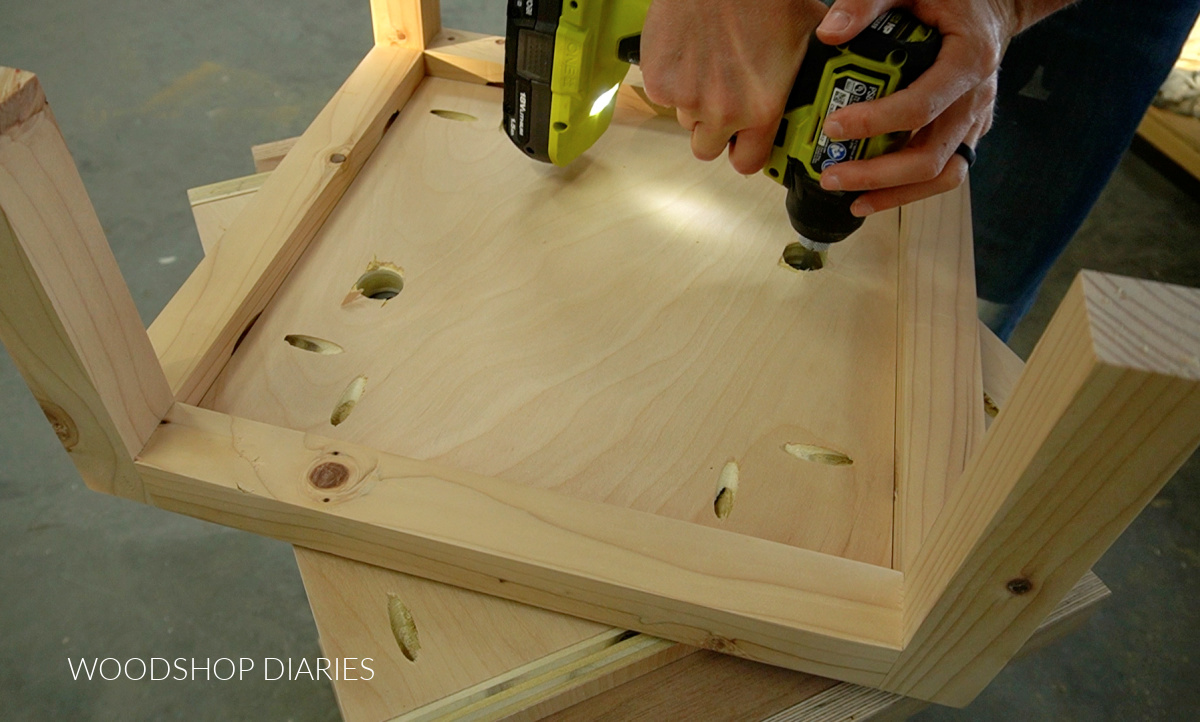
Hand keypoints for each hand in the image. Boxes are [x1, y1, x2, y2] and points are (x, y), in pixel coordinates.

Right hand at [640, 0, 828, 174]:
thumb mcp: (806, 33)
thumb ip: (813, 69)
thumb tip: (828, 85)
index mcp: (761, 108)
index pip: (747, 163)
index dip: (744, 152)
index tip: (744, 142)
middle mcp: (723, 112)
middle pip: (708, 149)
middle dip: (715, 131)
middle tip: (722, 100)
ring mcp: (687, 99)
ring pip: (686, 120)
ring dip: (695, 103)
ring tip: (708, 65)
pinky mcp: (659, 83)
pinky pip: (664, 96)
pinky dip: (673, 80)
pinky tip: (690, 53)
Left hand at [814, 0, 1072, 215]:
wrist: (992, 6)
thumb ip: (869, 3)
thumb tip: (829, 34)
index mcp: (968, 60)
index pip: (921, 105)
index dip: (875, 122)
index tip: (834, 126)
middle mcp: (976, 98)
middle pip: (932, 155)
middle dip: (878, 173)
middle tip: (832, 176)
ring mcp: (975, 120)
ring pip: (943, 174)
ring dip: (895, 194)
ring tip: (851, 200)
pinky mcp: (967, 133)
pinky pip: (944, 172)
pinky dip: (909, 191)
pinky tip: (872, 197)